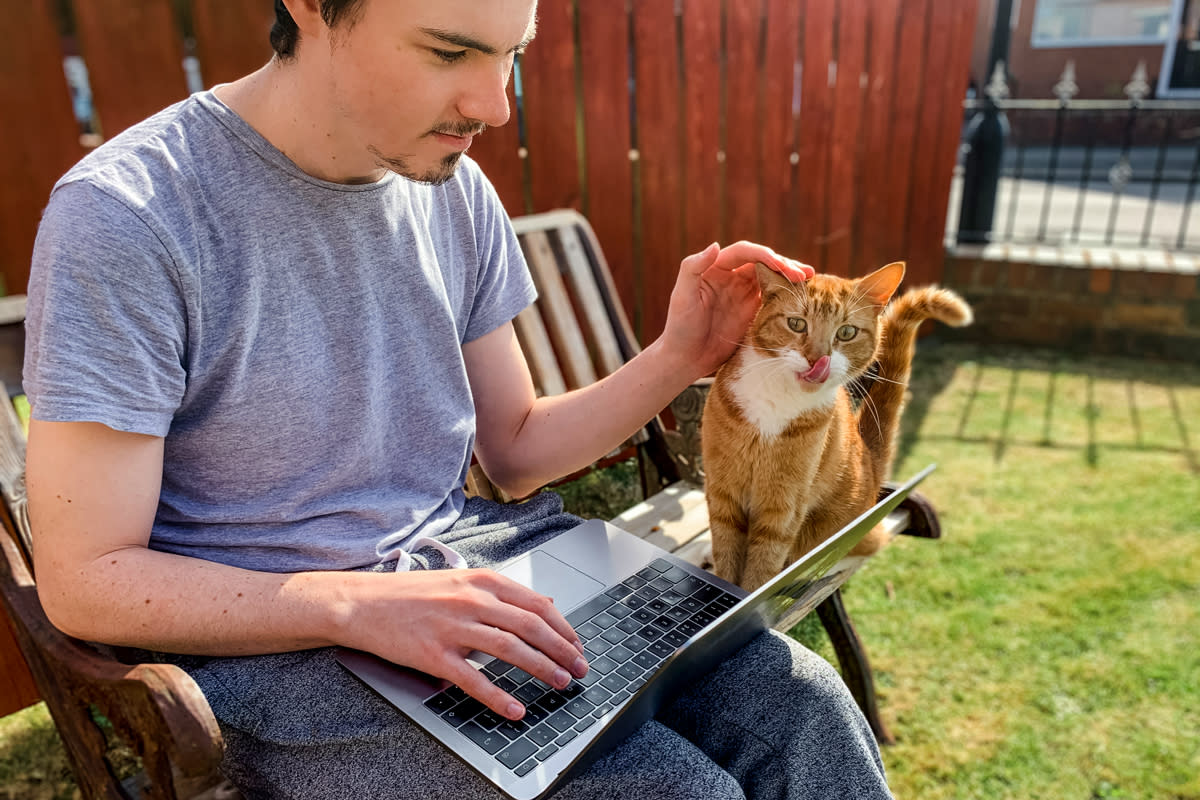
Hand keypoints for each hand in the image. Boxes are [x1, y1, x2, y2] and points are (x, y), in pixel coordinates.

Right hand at [347, 569, 587, 720]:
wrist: (362, 603)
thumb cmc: (411, 594)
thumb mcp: (461, 580)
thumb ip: (502, 592)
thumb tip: (545, 602)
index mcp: (481, 581)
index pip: (536, 604)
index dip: (563, 627)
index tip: (577, 645)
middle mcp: (471, 600)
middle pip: (531, 626)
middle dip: (562, 650)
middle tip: (579, 669)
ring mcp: (453, 626)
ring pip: (510, 649)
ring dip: (541, 668)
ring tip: (560, 684)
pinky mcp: (433, 654)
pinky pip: (473, 679)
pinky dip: (498, 696)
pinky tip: (515, 708)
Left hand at [661, 241, 813, 377]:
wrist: (686, 357)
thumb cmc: (679, 326)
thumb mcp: (682, 296)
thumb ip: (692, 268)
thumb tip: (715, 245)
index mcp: (716, 267)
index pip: (746, 252)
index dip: (765, 255)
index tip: (780, 264)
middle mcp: (733, 277)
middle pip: (764, 262)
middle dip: (784, 264)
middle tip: (803, 274)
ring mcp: (744, 294)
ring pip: (772, 277)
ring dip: (790, 276)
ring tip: (810, 278)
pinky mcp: (753, 311)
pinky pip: (774, 297)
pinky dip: (789, 295)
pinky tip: (803, 296)